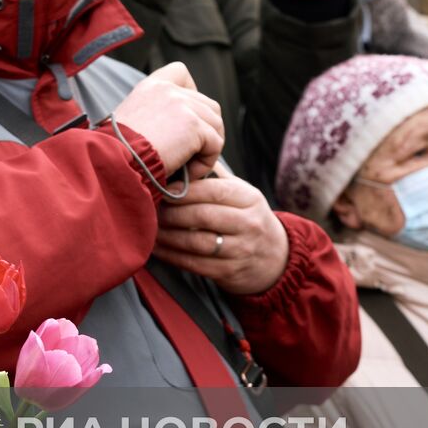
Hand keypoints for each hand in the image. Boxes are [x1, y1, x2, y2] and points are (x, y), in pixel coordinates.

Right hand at [112, 62, 223, 180]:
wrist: (114, 160)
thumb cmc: (117, 152)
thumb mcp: (131, 121)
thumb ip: (154, 114)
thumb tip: (174, 129)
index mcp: (151, 86)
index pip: (181, 72)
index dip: (192, 92)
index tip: (186, 118)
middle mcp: (168, 90)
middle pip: (207, 105)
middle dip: (205, 131)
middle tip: (189, 156)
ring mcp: (182, 105)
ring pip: (215, 125)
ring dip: (207, 148)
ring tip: (188, 168)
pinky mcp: (194, 125)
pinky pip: (215, 145)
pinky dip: (205, 163)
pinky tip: (187, 175)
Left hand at [153, 174, 289, 294]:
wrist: (275, 259)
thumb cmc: (249, 219)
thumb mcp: (243, 194)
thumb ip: (218, 177)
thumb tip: (188, 155)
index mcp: (250, 199)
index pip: (214, 191)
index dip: (185, 190)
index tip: (163, 189)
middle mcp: (248, 223)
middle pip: (203, 216)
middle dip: (172, 213)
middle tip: (152, 209)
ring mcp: (241, 250)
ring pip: (197, 242)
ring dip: (169, 236)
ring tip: (151, 228)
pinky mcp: (230, 272)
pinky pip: (195, 264)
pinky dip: (172, 256)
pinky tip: (158, 248)